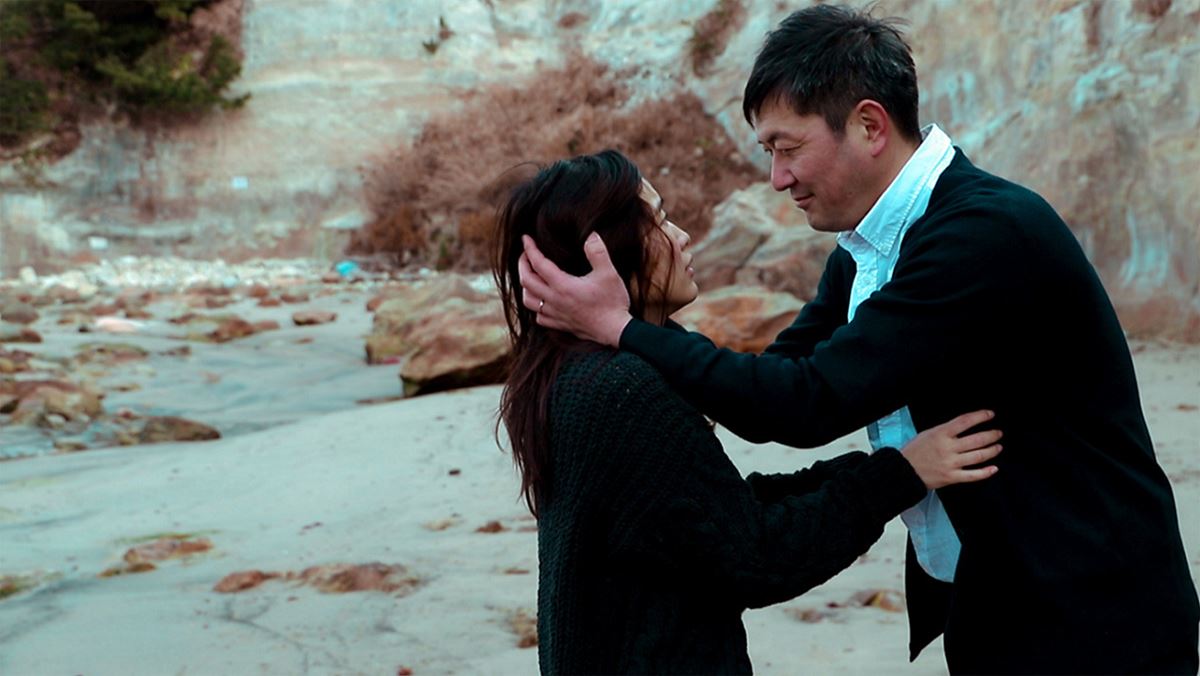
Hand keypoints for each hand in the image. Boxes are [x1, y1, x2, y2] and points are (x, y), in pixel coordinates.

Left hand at [518, 232, 632, 346]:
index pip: (538, 264)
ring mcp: (556, 314)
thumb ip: (598, 252)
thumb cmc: (612, 302)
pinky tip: (542, 301)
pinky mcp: (560, 325)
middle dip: (522, 265)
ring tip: (530, 276)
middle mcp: (554, 300)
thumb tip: (590, 235)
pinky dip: (536, 306)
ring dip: (525, 286)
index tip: (526, 239)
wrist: (616, 331)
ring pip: (528, 300)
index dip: (530, 249)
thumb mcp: (608, 273)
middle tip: (525, 254)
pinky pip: (539, 317)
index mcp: (563, 285)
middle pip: (526, 281)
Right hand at [900, 410, 1002, 489]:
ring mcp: (951, 463)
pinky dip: (986, 472)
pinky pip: (973, 475)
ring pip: (978, 456)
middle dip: (991, 435)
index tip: (990, 415)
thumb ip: (946, 431)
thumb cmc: (915, 451)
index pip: (965, 421)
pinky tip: (994, 468)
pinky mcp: (951, 477)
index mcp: (940, 434)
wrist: (904, 471)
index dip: (980, 416)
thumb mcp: (928, 433)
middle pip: (976, 440)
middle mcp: (947, 448)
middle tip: (998, 433)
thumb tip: (965, 427)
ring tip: (998, 447)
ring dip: (992, 451)